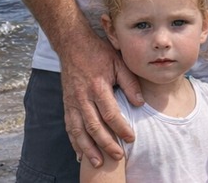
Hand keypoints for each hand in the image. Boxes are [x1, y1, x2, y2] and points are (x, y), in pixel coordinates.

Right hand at [59, 32, 142, 167]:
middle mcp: (82, 97)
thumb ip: (130, 83)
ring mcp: (72, 102)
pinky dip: (75, 142)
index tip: (131, 138)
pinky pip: (70, 127)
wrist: (72, 44)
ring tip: (98, 163)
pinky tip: (80, 153)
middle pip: (94, 127)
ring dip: (88, 149)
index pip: (110, 113)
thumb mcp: (119, 62)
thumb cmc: (98, 53)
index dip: (121, 128)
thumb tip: (140, 103)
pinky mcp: (67, 104)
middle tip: (118, 156)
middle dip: (106, 144)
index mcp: (97, 87)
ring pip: (79, 131)